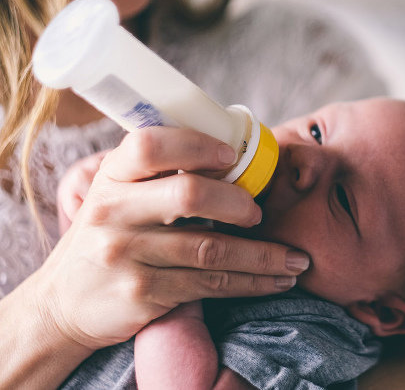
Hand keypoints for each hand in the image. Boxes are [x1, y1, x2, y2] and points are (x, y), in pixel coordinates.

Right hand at [32, 127, 308, 349]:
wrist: (64, 302)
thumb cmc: (108, 237)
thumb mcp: (117, 196)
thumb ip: (158, 176)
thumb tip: (231, 154)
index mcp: (112, 177)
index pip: (151, 145)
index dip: (198, 146)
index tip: (232, 157)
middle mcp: (113, 212)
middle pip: (190, 195)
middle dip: (239, 204)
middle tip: (260, 214)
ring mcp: (127, 255)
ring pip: (212, 249)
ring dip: (265, 255)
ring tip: (296, 259)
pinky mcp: (144, 292)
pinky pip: (211, 284)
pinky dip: (252, 282)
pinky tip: (276, 280)